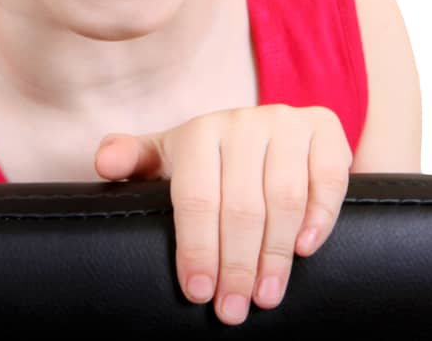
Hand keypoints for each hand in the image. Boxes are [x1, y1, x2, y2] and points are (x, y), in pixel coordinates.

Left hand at [94, 104, 351, 325]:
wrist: (265, 131)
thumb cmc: (207, 160)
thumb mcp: (166, 158)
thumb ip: (132, 159)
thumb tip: (104, 163)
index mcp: (199, 131)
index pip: (196, 197)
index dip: (197, 249)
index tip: (198, 293)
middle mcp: (243, 121)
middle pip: (241, 205)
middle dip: (236, 265)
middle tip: (233, 310)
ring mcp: (286, 122)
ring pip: (284, 197)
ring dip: (275, 253)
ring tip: (266, 296)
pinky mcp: (324, 128)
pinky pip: (327, 177)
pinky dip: (319, 216)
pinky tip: (304, 250)